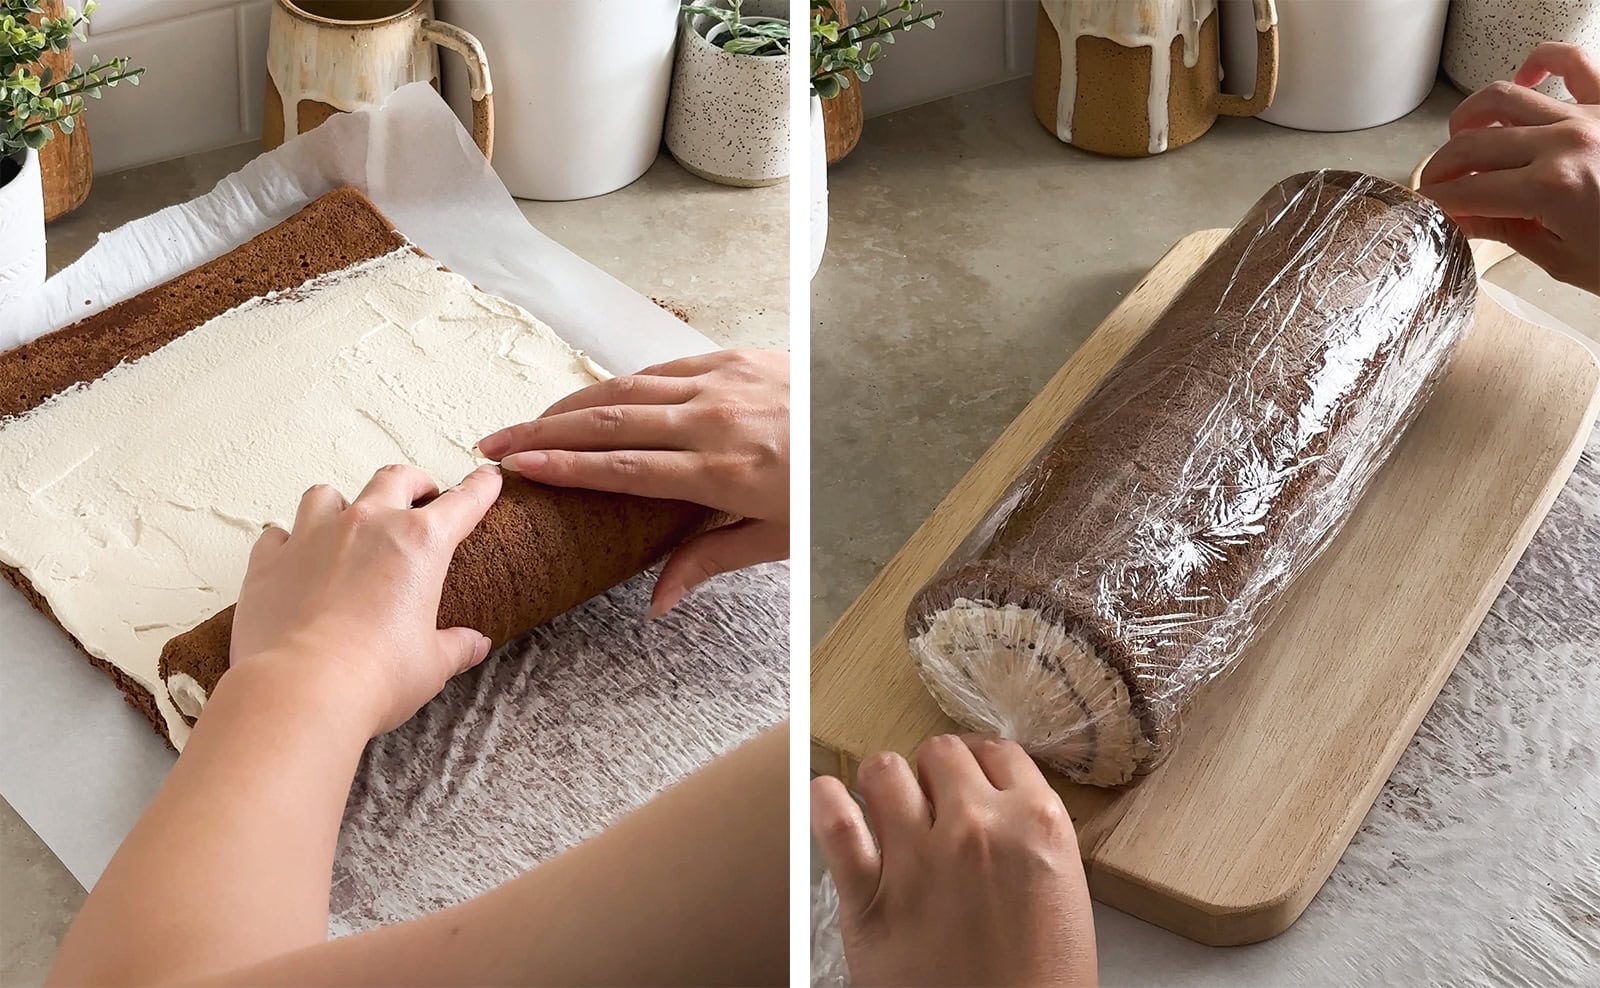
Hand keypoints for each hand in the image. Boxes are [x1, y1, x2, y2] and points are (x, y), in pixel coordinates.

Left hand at [229, 463, 502, 736]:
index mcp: (419, 542)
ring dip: (342, 504)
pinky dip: (288, 542)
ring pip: (327, 495)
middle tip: (420, 497)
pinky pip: (277, 534)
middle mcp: (367, 524)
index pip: (462, 502)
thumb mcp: (432, 664)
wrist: (302, 688)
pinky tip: (294, 560)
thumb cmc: (377, 674)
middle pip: (394, 479)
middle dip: (413, 483)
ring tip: (347, 524)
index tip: (487, 479)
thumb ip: (456, 646)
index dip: (479, 488)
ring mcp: (313, 536)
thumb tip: (475, 644)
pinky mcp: (270, 559)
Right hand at [477, 349, 789, 615]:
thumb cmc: (819, 492)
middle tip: (493, 442)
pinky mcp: (734, 359)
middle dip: (544, 431)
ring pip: (628, 389)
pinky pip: (663, 368)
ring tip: (529, 422)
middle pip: (610, 422)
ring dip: (572, 404)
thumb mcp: (772, 540)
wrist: (865, 427)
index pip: (622, 467)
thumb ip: (707, 562)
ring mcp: (723, 383)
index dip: (563, 466)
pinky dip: (621, 384)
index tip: (517, 468)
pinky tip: (592, 399)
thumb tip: (655, 602)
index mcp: (722, 473)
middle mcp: (715, 421)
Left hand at [811, 735, 1097, 987]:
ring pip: (884, 770)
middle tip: (933, 800)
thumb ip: (1028, 839)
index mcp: (1037, 824)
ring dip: (885, 783)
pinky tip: (830, 799)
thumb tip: (993, 805)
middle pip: (940, 752)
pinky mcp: (868, 897)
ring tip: (886, 804)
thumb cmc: (1041, 983)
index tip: (969, 775)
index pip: (998, 752)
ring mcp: (918, 859)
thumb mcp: (1063, 893)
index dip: (980, 763)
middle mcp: (977, 828)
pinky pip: (835, 823)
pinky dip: (826, 803)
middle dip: (935, 773)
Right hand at [1419, 43, 1599, 293]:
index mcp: (1550, 189)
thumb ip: (1506, 231)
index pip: (1466, 192)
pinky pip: (1570, 61)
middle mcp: (1565, 143)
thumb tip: (1460, 220)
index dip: (1436, 204)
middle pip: (1472, 145)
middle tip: (1435, 188)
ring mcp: (1589, 116)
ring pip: (1502, 98)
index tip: (1424, 212)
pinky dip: (1538, 64)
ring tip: (1464, 141)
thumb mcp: (1563, 259)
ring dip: (1468, 120)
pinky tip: (1523, 83)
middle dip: (1441, 169)